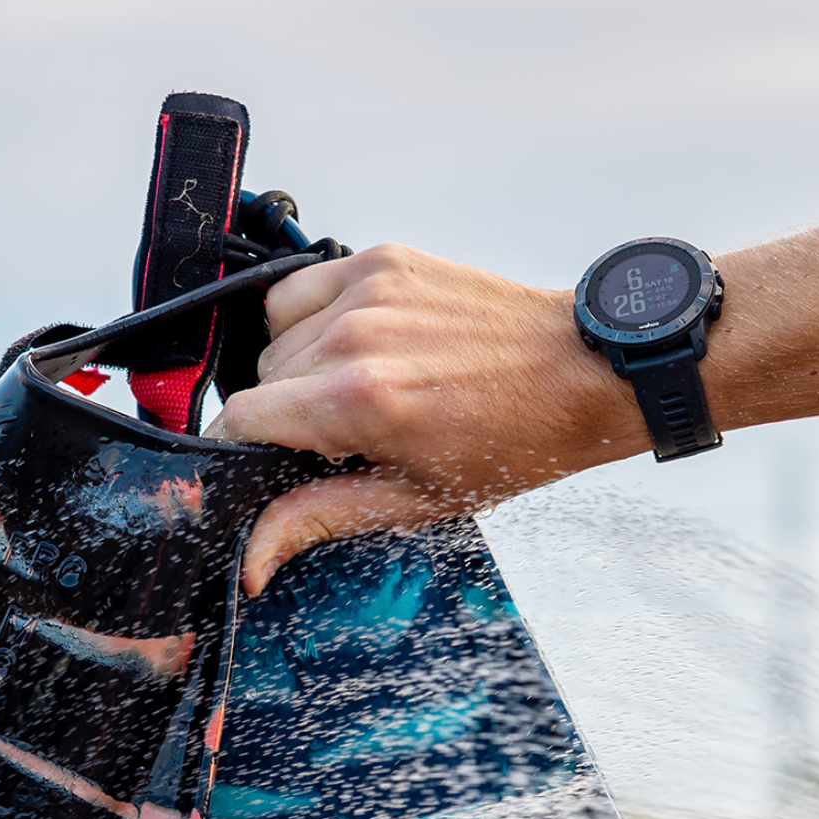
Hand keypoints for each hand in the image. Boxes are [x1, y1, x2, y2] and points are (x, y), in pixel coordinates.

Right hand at [209, 245, 645, 594]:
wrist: (577, 374)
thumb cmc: (511, 440)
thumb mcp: (412, 499)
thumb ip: (317, 519)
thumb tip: (252, 558)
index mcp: (359, 400)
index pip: (241, 420)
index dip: (246, 452)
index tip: (270, 464)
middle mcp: (356, 335)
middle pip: (258, 382)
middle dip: (288, 416)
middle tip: (349, 435)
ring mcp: (368, 289)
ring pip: (275, 338)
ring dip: (300, 370)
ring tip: (361, 388)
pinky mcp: (381, 259)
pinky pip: (301, 291)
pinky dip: (312, 320)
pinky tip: (356, 346)